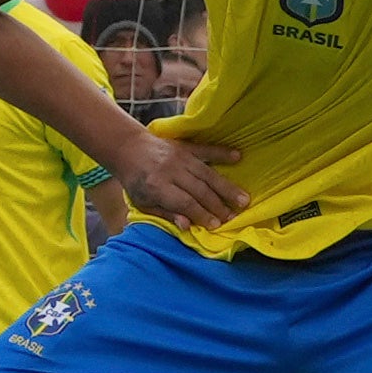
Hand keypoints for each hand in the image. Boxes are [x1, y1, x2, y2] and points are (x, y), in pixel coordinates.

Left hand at [110, 132, 247, 231]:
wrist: (127, 148)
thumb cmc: (135, 181)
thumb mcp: (143, 203)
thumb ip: (165, 214)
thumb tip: (186, 226)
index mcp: (158, 186)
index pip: (185, 203)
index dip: (202, 215)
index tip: (217, 225)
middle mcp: (171, 171)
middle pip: (200, 190)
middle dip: (218, 206)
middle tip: (235, 217)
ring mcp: (180, 157)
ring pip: (208, 174)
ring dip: (227, 188)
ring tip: (244, 199)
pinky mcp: (186, 147)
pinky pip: (207, 150)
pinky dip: (222, 153)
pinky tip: (238, 156)